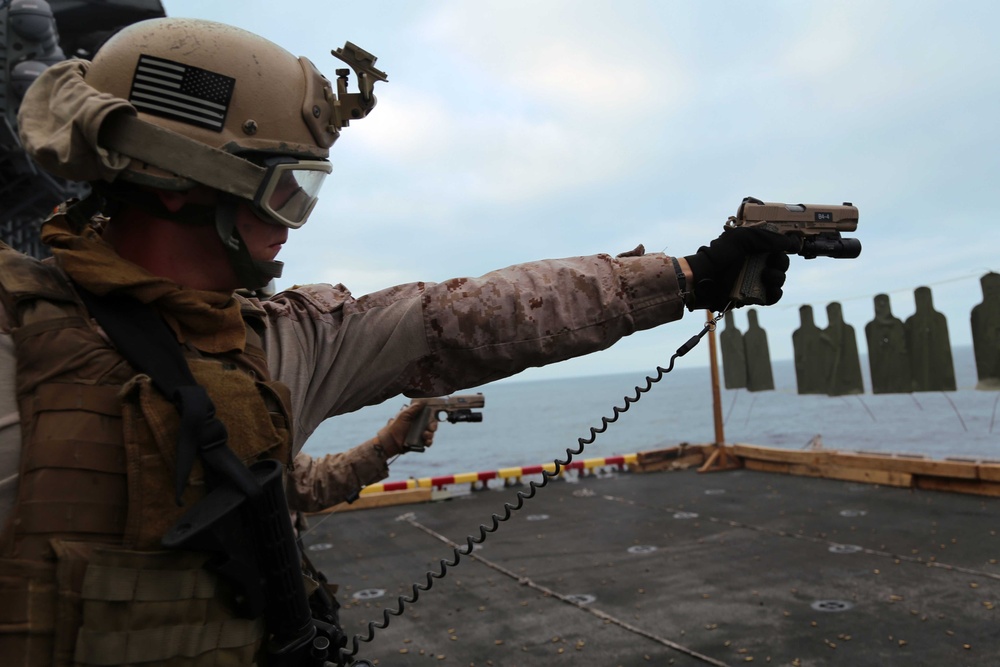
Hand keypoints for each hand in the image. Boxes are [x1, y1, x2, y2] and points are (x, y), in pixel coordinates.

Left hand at [377, 401, 438, 455]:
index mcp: (417, 418)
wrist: (391, 440)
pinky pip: (428, 442)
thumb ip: (413, 408)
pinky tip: (426, 442)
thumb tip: (423, 401)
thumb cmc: (395, 426)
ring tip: (425, 435)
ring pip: (431, 434)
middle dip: (433, 426)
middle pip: (432, 425)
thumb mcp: (404, 415)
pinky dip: (429, 442)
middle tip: (430, 428)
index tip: (433, 417)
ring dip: (430, 434)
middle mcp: (420, 426)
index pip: (428, 416)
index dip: (432, 417)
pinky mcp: (420, 443)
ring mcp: (420, 435)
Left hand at [683, 227, 798, 310]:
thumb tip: (789, 243)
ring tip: (766, 276)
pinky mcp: (752, 296)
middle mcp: (755, 263)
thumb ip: (766, 238)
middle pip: (781, 264)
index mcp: (753, 247)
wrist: (702, 279)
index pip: (777, 247)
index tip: (788, 248)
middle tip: (772, 263)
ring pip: (779, 280)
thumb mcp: (741, 238)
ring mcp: (754, 280)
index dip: (783, 248)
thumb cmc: (717, 255)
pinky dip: (775, 294)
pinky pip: (772, 297)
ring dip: (778, 278)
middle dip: (781, 263)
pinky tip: (771, 289)